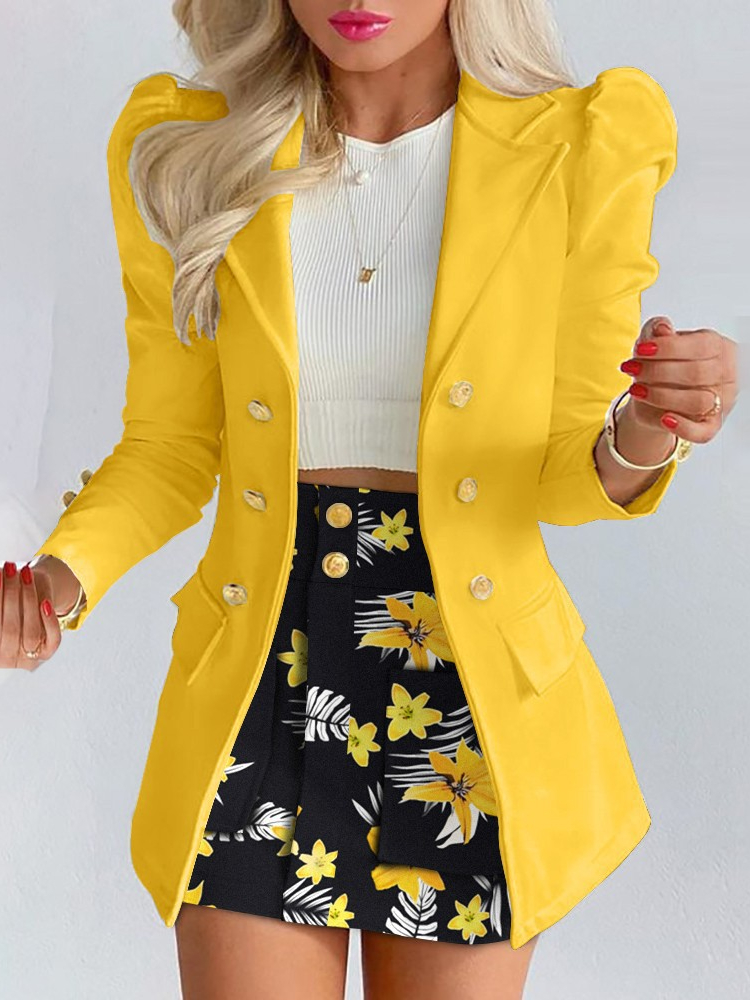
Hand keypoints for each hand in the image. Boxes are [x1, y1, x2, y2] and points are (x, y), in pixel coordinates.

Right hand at [0, 558, 74, 671]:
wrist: (31, 603)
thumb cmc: (8, 600)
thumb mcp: (2, 596)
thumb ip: (0, 589)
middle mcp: (3, 657)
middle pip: (9, 630)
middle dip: (10, 595)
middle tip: (11, 568)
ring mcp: (25, 658)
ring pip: (31, 633)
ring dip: (28, 599)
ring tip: (25, 573)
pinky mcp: (46, 653)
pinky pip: (52, 640)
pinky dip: (50, 621)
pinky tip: (45, 602)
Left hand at [619, 315, 738, 443]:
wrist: (657, 394)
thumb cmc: (663, 363)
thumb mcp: (656, 342)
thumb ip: (658, 331)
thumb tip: (662, 328)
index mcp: (718, 347)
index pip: (700, 345)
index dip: (668, 348)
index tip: (641, 349)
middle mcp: (726, 373)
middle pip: (696, 374)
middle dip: (657, 371)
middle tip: (632, 370)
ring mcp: (722, 400)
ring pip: (697, 402)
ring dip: (662, 396)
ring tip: (637, 390)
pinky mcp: (711, 424)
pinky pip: (703, 432)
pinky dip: (683, 428)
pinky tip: (664, 419)